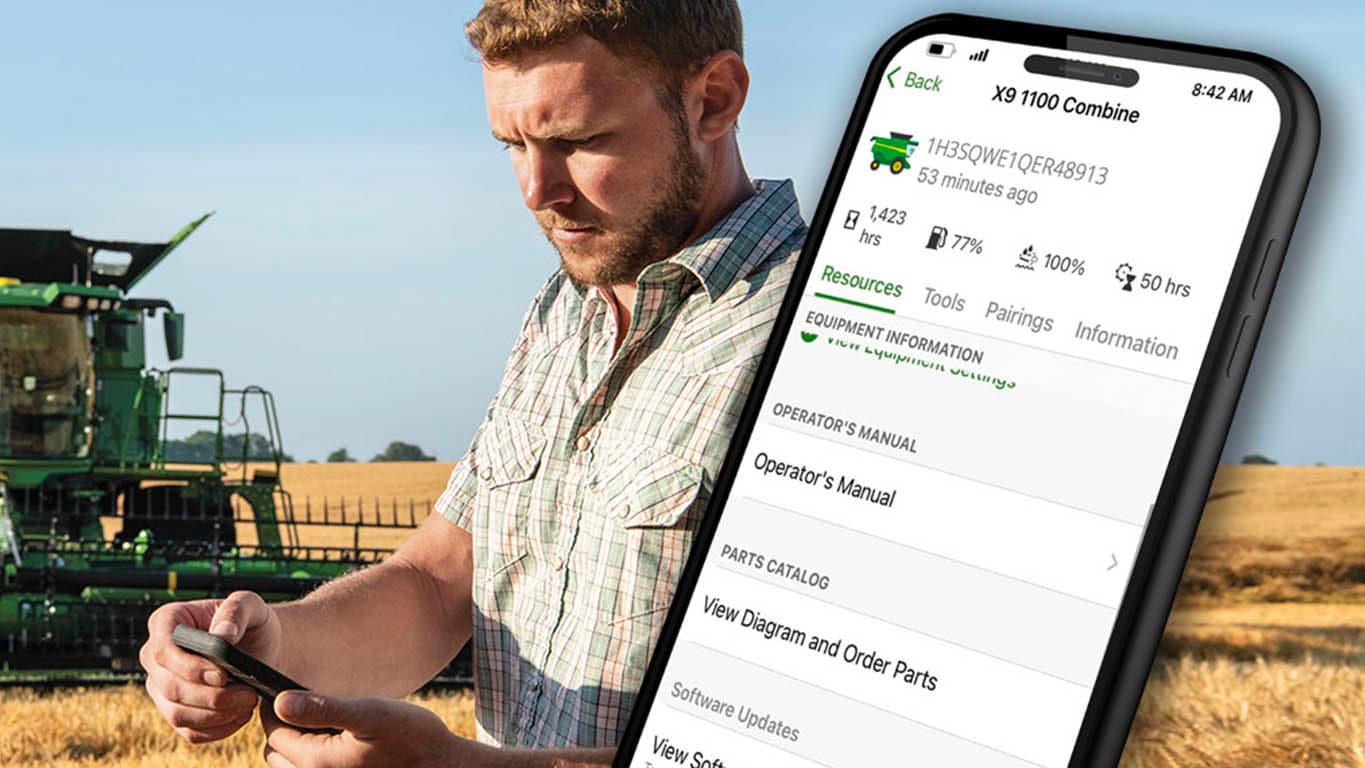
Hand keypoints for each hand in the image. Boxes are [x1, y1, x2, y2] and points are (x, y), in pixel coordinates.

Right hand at [139, 589, 283, 743]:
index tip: (223, 675)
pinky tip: (241, 715)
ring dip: (217, 715)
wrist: (262, 648)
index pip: (162, 650)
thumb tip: (221, 636)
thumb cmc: (253, 623)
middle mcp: (155, 657)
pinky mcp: (176, 712)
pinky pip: (189, 732)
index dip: (190, 668)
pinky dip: (218, 729)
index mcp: (165, 622)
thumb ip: (237, 611)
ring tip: (249, 703)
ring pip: (177, 714)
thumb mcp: (252, 606)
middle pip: (170, 688)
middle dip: (213, 696)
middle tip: (250, 693)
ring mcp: (161, 688)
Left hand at [260, 690, 490, 767]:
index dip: (274, 708)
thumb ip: (323, 708)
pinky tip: (335, 738)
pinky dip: (312, 755)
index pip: (275, 733)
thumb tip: (279, 702)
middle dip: (282, 728)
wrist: (441, 765)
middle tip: (301, 703)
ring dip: (296, 744)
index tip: (282, 688)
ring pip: (291, 765)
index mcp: (316, 762)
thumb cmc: (411, 737)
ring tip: (317, 720)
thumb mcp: (370, 713)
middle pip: (277, 752)